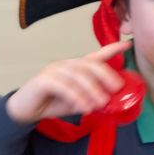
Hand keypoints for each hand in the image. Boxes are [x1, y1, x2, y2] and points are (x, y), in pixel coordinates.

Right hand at [6, 41, 131, 124]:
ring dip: (92, 90)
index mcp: (75, 68)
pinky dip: (76, 97)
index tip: (128, 45)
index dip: (112, 49)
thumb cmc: (52, 102)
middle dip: (105, 75)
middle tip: (116, 88)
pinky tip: (84, 107)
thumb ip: (90, 99)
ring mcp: (54, 70)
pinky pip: (64, 87)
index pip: (96, 55)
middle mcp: (66, 64)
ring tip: (101, 104)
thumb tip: (107, 102)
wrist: (25, 110)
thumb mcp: (76, 102)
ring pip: (78, 76)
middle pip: (89, 64)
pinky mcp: (43, 80)